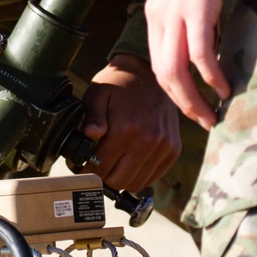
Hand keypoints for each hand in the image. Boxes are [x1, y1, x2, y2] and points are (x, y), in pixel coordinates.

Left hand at [80, 53, 181, 191]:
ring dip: (121, 179)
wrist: (149, 74)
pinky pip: (154, 176)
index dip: (87, 171)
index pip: (101, 167)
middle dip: (103, 178)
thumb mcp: (97, 94)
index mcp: (126, 128)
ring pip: (137, 183)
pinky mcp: (173, 149)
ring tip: (111, 167)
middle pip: (119, 180)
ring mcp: (164, 146)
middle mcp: (148, 140)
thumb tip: (90, 133)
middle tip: (95, 169)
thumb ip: (92, 116)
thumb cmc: (119, 84)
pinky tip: (128, 164)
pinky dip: (139, 175)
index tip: (82, 168)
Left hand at [145, 0, 238, 128]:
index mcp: (153, 16)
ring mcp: (174, 16)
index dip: (173, 89)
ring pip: (175, 71)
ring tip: (211, 115)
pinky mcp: (196, 10)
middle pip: (162, 74)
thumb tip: (203, 42)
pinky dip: (210, 77)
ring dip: (193, 99)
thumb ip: (188, 18)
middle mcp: (158, 19)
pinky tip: (222, 89)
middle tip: (202, 121)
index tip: (190, 105)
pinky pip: (199, 54)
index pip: (157, 63)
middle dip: (181, 103)